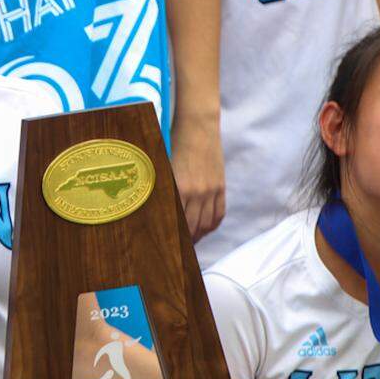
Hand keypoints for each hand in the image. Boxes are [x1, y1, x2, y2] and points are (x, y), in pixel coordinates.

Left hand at [170, 116, 224, 241]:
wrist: (198, 127)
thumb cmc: (173, 144)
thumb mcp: (164, 168)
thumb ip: (164, 189)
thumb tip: (158, 211)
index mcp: (178, 188)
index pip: (175, 222)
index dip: (171, 238)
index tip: (165, 248)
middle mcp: (196, 192)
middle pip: (191, 228)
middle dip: (183, 242)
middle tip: (176, 251)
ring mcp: (210, 190)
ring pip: (205, 224)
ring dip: (197, 236)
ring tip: (189, 243)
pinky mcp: (220, 186)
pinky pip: (218, 214)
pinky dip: (211, 226)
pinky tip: (204, 229)